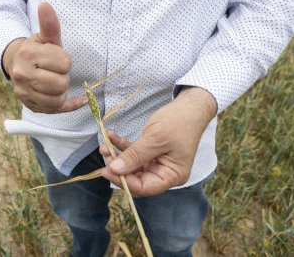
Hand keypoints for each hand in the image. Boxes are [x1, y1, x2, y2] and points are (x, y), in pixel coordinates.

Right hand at [2, 2, 87, 112]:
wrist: (17, 64)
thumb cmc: (37, 51)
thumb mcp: (45, 37)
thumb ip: (49, 25)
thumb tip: (45, 5)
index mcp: (28, 55)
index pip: (64, 63)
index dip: (66, 61)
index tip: (58, 58)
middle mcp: (22, 75)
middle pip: (61, 84)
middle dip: (63, 77)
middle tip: (56, 72)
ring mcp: (25, 93)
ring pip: (58, 100)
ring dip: (63, 91)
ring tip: (56, 82)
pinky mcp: (31, 106)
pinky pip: (58, 110)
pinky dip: (71, 104)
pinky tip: (81, 99)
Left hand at [100, 87, 216, 196]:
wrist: (190, 105)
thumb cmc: (178, 122)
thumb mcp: (155, 139)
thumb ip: (135, 156)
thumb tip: (114, 170)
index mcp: (172, 176)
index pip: (145, 187)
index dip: (125, 181)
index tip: (107, 170)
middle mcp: (165, 173)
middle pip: (136, 179)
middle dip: (118, 168)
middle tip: (105, 156)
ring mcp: (157, 163)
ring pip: (132, 166)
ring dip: (117, 156)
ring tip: (104, 146)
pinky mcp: (151, 153)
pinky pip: (134, 153)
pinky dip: (123, 146)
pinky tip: (112, 136)